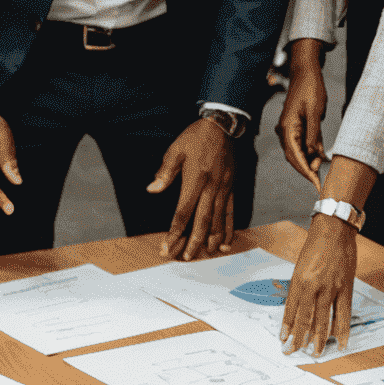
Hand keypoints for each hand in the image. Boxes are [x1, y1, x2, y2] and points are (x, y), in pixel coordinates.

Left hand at [154, 118, 235, 260]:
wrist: (222, 127)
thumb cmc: (196, 137)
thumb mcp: (176, 150)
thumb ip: (165, 171)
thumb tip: (152, 189)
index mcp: (195, 180)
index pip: (183, 212)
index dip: (175, 232)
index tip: (167, 246)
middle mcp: (211, 188)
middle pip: (202, 221)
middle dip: (193, 242)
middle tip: (185, 258)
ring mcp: (223, 189)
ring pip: (218, 220)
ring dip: (210, 239)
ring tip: (204, 254)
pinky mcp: (231, 188)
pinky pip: (231, 213)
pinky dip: (228, 229)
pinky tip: (225, 242)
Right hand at [276, 40, 329, 189]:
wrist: (305, 71)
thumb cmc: (310, 88)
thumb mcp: (314, 112)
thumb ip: (313, 134)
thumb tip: (314, 154)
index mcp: (287, 128)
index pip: (294, 156)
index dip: (305, 171)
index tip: (316, 183)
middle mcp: (285, 130)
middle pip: (294, 157)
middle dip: (306, 169)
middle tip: (321, 180)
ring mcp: (289, 128)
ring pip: (297, 151)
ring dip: (309, 161)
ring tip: (323, 167)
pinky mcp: (295, 126)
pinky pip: (301, 143)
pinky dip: (309, 151)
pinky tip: (320, 156)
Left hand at [280, 211, 357, 355]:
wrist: (334, 230)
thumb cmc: (315, 246)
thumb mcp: (300, 266)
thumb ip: (299, 287)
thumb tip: (297, 308)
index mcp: (299, 280)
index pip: (291, 309)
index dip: (287, 326)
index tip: (284, 339)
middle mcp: (314, 286)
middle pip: (305, 318)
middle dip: (298, 338)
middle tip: (293, 352)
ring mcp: (331, 289)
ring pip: (324, 320)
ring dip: (319, 339)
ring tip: (315, 353)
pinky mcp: (346, 289)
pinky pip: (343, 314)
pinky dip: (342, 330)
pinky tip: (340, 342)